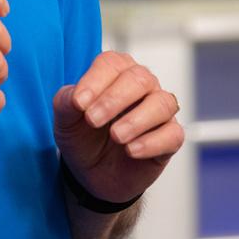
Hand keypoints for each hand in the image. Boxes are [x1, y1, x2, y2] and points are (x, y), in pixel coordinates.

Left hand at [53, 51, 183, 204]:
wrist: (92, 175)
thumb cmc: (83, 137)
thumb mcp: (66, 119)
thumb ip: (67, 101)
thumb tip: (77, 97)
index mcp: (115, 73)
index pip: (112, 63)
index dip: (95, 81)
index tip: (79, 103)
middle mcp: (142, 86)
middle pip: (140, 78)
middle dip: (114, 99)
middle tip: (93, 120)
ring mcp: (159, 111)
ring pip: (163, 103)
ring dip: (136, 120)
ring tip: (116, 136)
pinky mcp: (170, 137)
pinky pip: (173, 134)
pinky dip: (152, 142)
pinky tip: (131, 151)